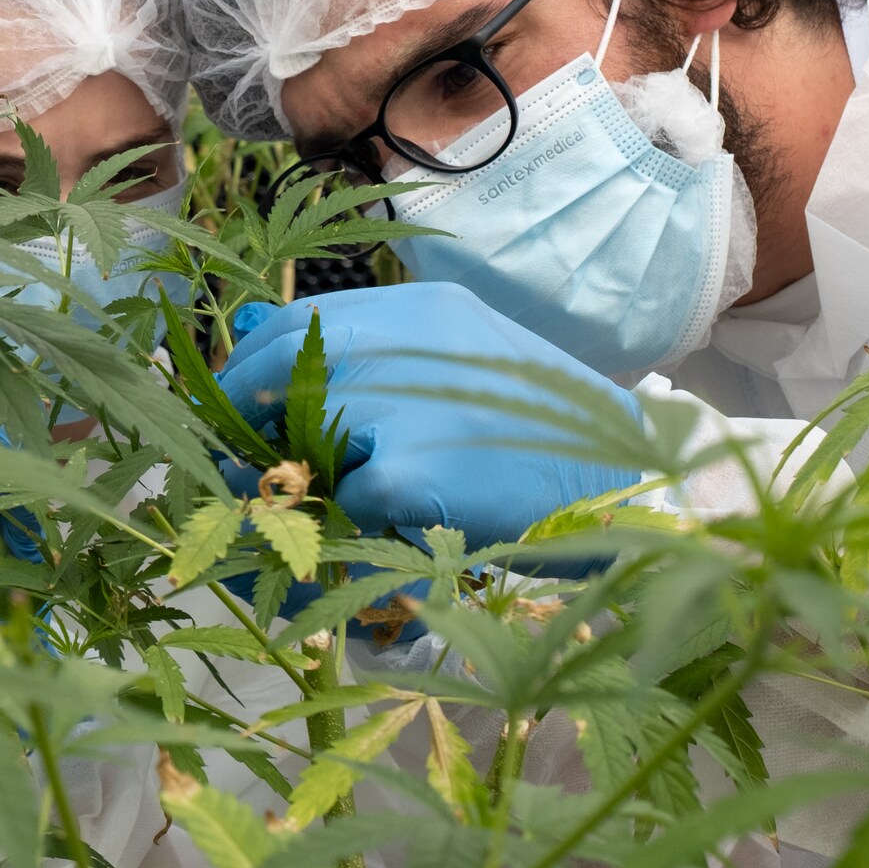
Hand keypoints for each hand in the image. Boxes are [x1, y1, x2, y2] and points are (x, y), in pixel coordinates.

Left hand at [220, 283, 639, 548]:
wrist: (635, 479)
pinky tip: (347, 558)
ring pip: (300, 435)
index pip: (296, 321)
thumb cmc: (542, 431)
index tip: (232, 412)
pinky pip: (342, 501)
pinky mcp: (420, 467)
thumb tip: (251, 326)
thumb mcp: (460, 363)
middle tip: (233, 469)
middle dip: (242, 422)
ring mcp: (412, 401)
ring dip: (283, 483)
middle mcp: (410, 341)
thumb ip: (375, 352)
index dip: (250, 368)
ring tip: (286, 519)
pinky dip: (335, 535)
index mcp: (420, 309)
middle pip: (282, 366)